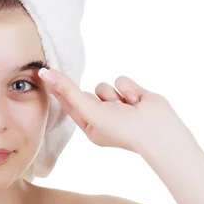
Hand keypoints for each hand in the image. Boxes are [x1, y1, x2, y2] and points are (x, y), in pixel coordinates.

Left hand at [38, 69, 197, 156]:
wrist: (159, 130)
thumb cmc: (121, 128)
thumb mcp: (89, 110)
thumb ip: (68, 91)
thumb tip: (46, 74)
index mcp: (89, 125)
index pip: (68, 104)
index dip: (57, 89)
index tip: (44, 73)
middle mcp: (102, 115)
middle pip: (84, 92)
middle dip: (87, 93)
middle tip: (84, 91)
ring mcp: (117, 105)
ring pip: (103, 85)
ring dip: (112, 93)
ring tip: (124, 106)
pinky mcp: (131, 94)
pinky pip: (120, 80)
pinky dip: (128, 88)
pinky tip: (137, 101)